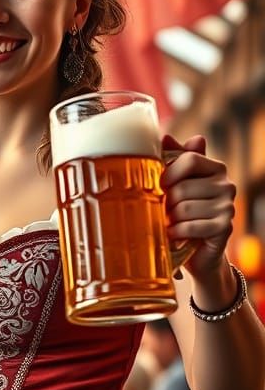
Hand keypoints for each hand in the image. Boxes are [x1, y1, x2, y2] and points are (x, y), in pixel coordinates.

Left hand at [161, 134, 235, 280]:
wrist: (198, 252)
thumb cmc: (183, 215)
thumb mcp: (176, 186)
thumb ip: (173, 160)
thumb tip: (165, 137)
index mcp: (215, 168)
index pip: (189, 159)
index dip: (168, 173)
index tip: (161, 186)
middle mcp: (226, 185)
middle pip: (182, 187)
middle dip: (167, 203)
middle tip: (165, 213)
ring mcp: (228, 207)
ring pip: (183, 208)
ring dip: (170, 219)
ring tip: (170, 224)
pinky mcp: (224, 227)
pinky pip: (189, 226)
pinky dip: (176, 233)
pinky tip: (175, 235)